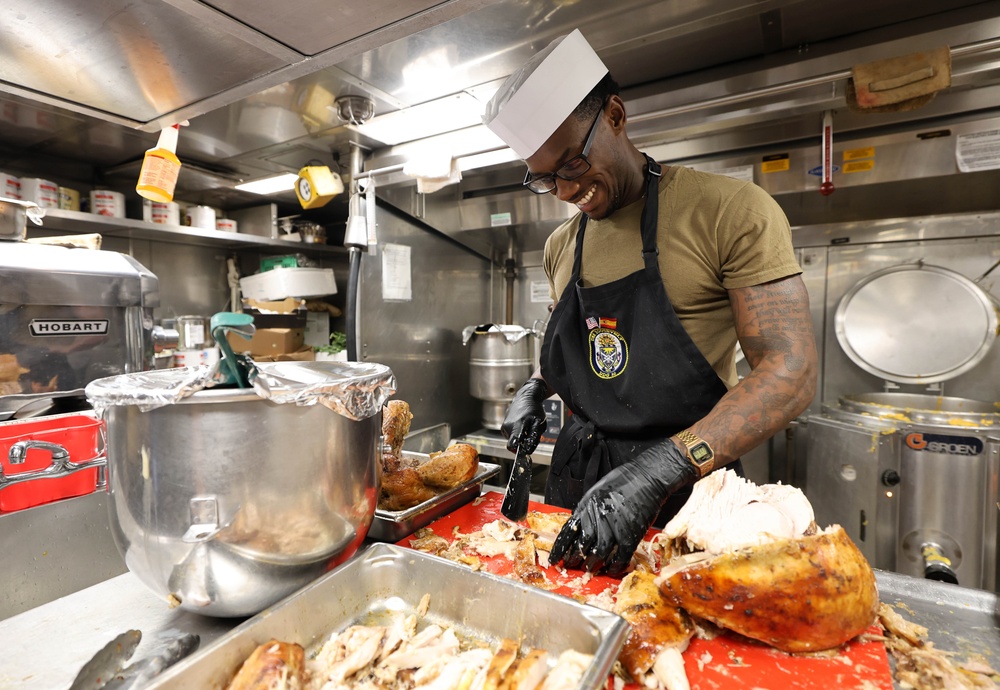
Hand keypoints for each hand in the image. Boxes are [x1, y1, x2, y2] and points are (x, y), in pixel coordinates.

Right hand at [500, 378, 548, 453]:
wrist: (525, 398)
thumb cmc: (534, 409)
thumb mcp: (539, 423)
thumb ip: (534, 437)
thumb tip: (528, 450)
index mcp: (517, 425)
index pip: (513, 444)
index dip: (519, 451)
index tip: (525, 451)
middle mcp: (508, 426)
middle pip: (514, 445)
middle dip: (523, 444)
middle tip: (530, 436)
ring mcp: (504, 427)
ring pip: (512, 441)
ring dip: (520, 439)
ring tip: (526, 429)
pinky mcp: (503, 427)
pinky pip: (510, 437)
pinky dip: (517, 435)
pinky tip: (521, 427)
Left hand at [549, 439, 697, 574]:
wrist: (647, 476)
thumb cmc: (624, 480)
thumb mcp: (597, 491)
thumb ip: (588, 509)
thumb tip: (581, 524)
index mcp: (587, 505)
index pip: (568, 531)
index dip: (560, 548)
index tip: (554, 559)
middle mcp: (598, 516)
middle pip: (582, 545)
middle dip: (575, 559)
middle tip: (572, 566)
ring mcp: (615, 526)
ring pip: (599, 553)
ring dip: (593, 564)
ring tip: (590, 569)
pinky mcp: (631, 534)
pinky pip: (621, 556)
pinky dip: (616, 565)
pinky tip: (612, 569)